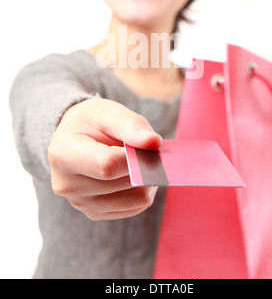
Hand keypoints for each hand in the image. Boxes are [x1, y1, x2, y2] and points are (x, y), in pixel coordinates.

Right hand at [48, 98, 161, 219]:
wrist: (74, 136)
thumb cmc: (92, 121)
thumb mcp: (108, 112)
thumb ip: (132, 125)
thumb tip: (154, 143)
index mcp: (64, 154)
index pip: (107, 166)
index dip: (135, 157)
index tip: (150, 144)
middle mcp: (68, 185)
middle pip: (123, 183)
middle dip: (144, 164)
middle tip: (147, 148)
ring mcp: (81, 203)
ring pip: (136, 199)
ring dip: (147, 179)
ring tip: (139, 159)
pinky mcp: (95, 213)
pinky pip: (136, 207)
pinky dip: (143, 189)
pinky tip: (134, 173)